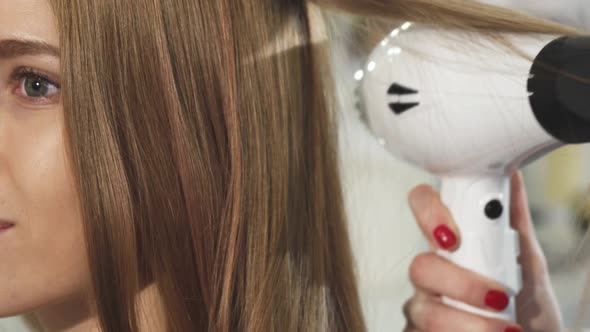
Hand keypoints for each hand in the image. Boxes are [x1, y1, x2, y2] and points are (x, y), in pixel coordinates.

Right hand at [402, 172, 562, 331]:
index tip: (454, 236)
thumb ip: (513, 221)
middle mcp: (431, 273)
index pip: (422, 208)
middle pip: (419, 265)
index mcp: (452, 243)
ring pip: (422, 309)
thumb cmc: (527, 307)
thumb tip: (509, 175)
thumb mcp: (527, 263)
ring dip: (467, 322)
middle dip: (460, 284)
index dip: (429, 215)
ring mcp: (423, 307)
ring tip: (504, 329)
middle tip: (497, 297)